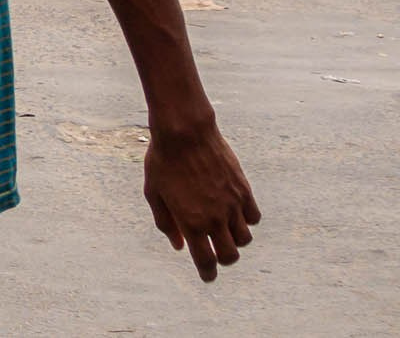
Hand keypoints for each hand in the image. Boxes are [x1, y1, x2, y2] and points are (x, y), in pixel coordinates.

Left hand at [143, 120, 260, 280]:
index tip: (207, 276)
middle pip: (231, 256)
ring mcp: (232, 204)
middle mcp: (215, 218)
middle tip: (215, 252)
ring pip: (245, 239)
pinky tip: (234, 212)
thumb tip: (180, 246)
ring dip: (235, 240)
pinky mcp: (244, 190)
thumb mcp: (154, 193)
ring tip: (223, 230)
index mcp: (191, 222)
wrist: (185, 132)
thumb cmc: (163, 162)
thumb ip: (166, 223)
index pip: (206, 261)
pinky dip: (246, 221)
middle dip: (223, 259)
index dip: (207, 273)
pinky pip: (254, 217)